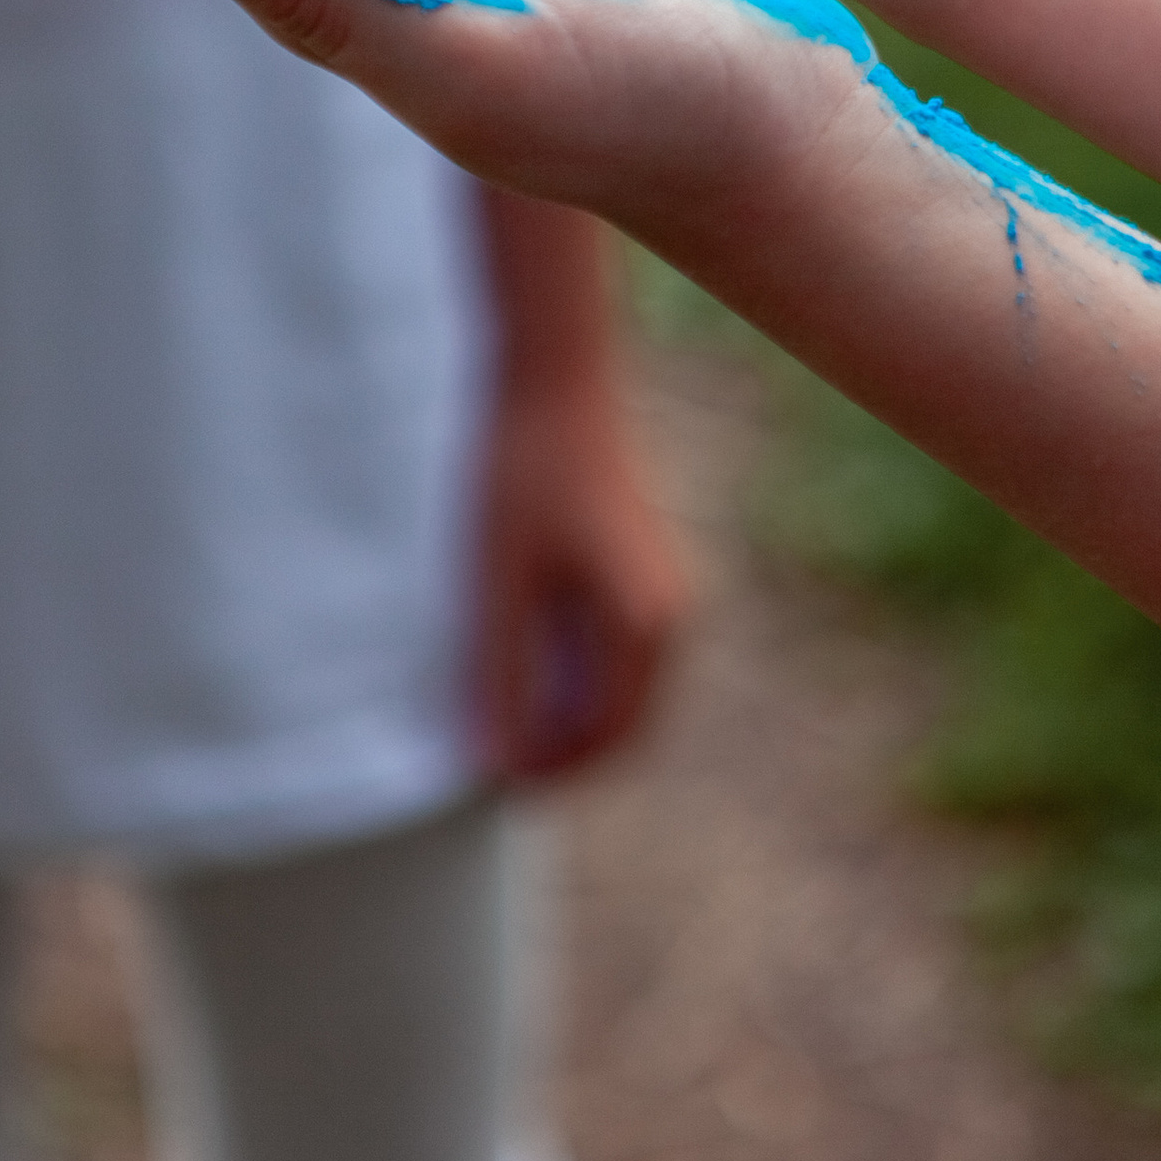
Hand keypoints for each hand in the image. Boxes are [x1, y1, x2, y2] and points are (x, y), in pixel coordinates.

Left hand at [477, 379, 687, 781]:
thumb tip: (492, 762)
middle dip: (561, 751)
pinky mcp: (637, 567)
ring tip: (499, 719)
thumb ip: (497, 676)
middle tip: (493, 764)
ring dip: (565, 715)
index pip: (605, 739)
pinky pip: (611, 651)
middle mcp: (669, 617)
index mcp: (643, 628)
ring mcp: (660, 590)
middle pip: (620, 722)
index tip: (491, 782)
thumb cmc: (522, 474)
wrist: (553, 378)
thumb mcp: (496, 584)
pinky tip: (517, 666)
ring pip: (616, 688)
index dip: (548, 772)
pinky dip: (570, 676)